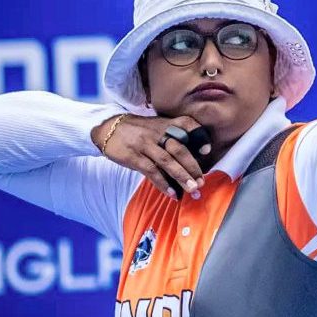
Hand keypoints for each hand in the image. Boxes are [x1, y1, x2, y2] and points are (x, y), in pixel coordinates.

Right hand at [92, 115, 209, 198]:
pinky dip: (163, 183)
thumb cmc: (139, 131)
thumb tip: (193, 158)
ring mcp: (144, 144)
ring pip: (166, 162)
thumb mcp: (156, 126)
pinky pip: (151, 171)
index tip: (207, 150)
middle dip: (192, 167)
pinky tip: (172, 193)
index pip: (186, 123)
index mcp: (165, 123)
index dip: (198, 135)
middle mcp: (157, 132)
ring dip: (181, 177)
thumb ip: (173, 136)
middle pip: (179, 149)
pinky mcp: (133, 156)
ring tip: (192, 189)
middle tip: (202, 182)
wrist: (109, 128)